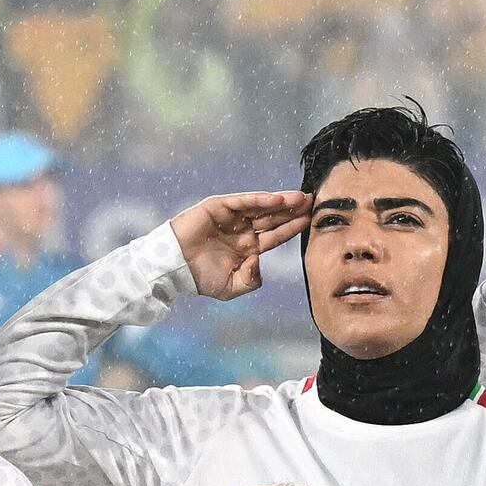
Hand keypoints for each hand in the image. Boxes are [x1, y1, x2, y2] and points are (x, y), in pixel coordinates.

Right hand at [167, 191, 311, 298]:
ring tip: (300, 198)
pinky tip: (276, 199)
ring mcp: (230, 218)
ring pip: (261, 207)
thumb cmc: (199, 279)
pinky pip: (243, 202)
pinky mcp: (218, 207)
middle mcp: (242, 230)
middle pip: (273, 218)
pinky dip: (259, 200)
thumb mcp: (231, 288)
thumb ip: (251, 280)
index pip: (275, 235)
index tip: (310, 220)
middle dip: (292, 210)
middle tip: (313, 202)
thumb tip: (259, 262)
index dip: (292, 227)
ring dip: (280, 202)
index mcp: (248, 248)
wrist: (173, 269)